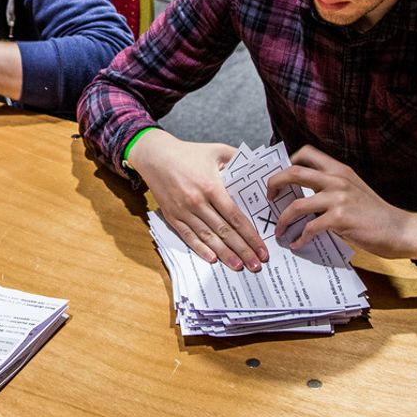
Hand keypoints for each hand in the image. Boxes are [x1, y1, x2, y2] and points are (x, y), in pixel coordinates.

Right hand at [126, 130, 267, 270]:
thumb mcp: (216, 150)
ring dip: (224, 254)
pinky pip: (188, 236)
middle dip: (243, 250)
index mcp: (211, 186)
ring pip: (208, 237)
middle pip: (224, 231)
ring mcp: (183, 211)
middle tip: (256, 265)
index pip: (235, 216)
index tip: (262, 249)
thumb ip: (237, 159)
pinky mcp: (172, 216)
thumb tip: (257, 168)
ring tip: (239, 266)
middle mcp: (197, 201)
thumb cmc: (187, 153)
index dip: (250, 235)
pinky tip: (212, 259)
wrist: (155, 155)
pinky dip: (200, 249)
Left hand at [268, 146, 416, 259]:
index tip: (281, 178)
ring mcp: (338, 198)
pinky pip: (310, 228)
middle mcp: (337, 179)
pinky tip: (298, 244)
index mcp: (339, 170)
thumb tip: (304, 197)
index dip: (287, 162)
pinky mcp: (340, 219)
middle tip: (269, 197)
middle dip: (274, 184)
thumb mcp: (353, 190)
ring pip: (297, 204)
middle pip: (294, 172)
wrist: (398, 229)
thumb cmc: (374, 213)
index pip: (306, 153)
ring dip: (283, 220)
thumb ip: (331, 187)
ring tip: (279, 230)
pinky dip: (300, 238)